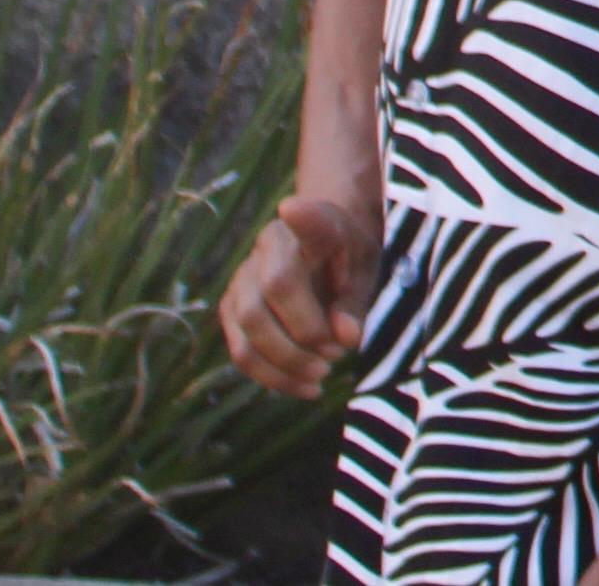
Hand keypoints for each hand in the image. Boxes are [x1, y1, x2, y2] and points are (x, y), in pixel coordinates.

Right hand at [218, 192, 376, 400]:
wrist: (324, 249)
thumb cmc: (351, 258)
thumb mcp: (366, 269)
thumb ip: (356, 302)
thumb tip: (345, 339)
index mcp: (309, 227)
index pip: (308, 222)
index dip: (303, 219)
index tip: (292, 209)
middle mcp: (267, 248)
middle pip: (269, 295)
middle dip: (303, 335)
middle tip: (336, 357)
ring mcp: (242, 280)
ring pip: (248, 328)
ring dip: (285, 363)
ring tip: (321, 378)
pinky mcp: (232, 310)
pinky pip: (241, 351)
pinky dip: (271, 377)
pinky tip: (304, 389)